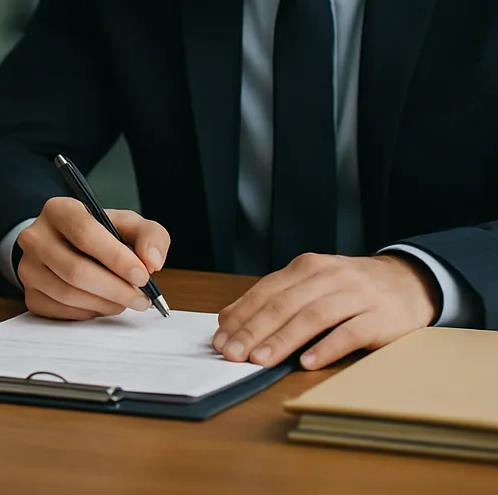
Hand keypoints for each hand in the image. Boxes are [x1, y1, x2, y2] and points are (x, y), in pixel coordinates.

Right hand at [16, 197, 169, 319]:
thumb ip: (150, 235)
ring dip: (104, 303)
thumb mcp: (127, 224)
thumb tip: (151, 262)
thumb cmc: (100, 234)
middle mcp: (35, 236)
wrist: (67, 245)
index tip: (142, 275)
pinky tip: (101, 304)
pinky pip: (60, 311)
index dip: (116, 257)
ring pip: (68, 294)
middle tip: (141, 298)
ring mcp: (28, 266)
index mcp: (59, 209)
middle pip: (75, 269)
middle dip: (115, 288)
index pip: (84, 232)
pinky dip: (88, 313)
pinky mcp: (29, 293)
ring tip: (124, 301)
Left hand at [213, 253, 440, 370]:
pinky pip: (349, 333)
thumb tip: (229, 318)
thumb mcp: (313, 283)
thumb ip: (275, 297)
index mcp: (306, 267)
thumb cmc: (350, 288)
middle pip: (284, 304)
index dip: (241, 315)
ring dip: (283, 340)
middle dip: (254, 331)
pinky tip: (307, 362)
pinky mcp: (379, 318)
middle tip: (232, 353)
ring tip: (261, 361)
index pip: (266, 291)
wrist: (408, 282)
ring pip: (312, 317)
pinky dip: (326, 347)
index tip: (220, 338)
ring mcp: (355, 295)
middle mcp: (328, 276)